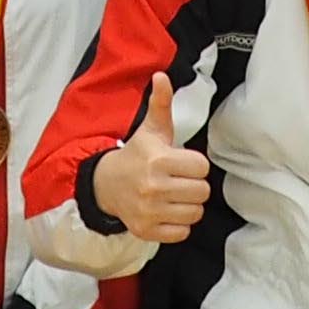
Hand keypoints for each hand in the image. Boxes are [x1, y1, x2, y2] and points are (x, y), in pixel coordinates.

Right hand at [87, 73, 209, 244]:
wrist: (106, 185)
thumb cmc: (137, 156)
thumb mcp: (150, 129)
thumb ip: (161, 103)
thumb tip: (162, 76)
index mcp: (158, 160)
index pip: (202, 167)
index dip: (195, 164)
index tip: (182, 163)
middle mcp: (153, 186)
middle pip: (202, 191)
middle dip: (194, 185)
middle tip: (179, 180)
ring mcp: (149, 211)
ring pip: (195, 213)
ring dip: (188, 205)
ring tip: (174, 196)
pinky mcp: (146, 230)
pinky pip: (182, 233)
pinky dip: (178, 225)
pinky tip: (167, 211)